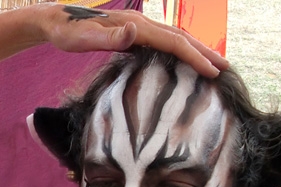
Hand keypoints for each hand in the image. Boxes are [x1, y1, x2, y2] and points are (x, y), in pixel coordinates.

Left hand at [41, 3, 228, 77]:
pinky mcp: (131, 34)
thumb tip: (134, 31)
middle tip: (226, 67)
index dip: (194, 56)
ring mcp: (136, 28)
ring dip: (194, 50)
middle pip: (179, 37)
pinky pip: (162, 43)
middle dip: (204, 52)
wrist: (54, 21)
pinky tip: (182, 60)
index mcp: (133, 27)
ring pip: (173, 38)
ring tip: (212, 63)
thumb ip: (108, 37)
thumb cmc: (66, 32)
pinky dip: (178, 50)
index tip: (212, 71)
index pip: (172, 42)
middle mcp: (139, 24)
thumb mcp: (82, 38)